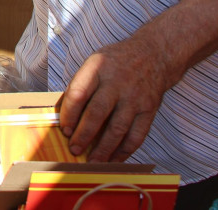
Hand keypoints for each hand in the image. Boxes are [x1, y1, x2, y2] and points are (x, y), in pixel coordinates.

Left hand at [58, 35, 171, 162]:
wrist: (154, 55)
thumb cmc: (116, 62)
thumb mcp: (94, 62)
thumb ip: (81, 84)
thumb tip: (66, 116)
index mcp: (98, 68)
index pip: (79, 93)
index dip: (69, 114)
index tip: (64, 130)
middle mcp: (116, 83)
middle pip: (97, 112)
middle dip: (84, 134)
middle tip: (74, 150)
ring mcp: (134, 97)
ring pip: (117, 128)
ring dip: (103, 148)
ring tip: (92, 162)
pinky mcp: (149, 110)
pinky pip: (137, 135)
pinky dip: (124, 151)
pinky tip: (114, 160)